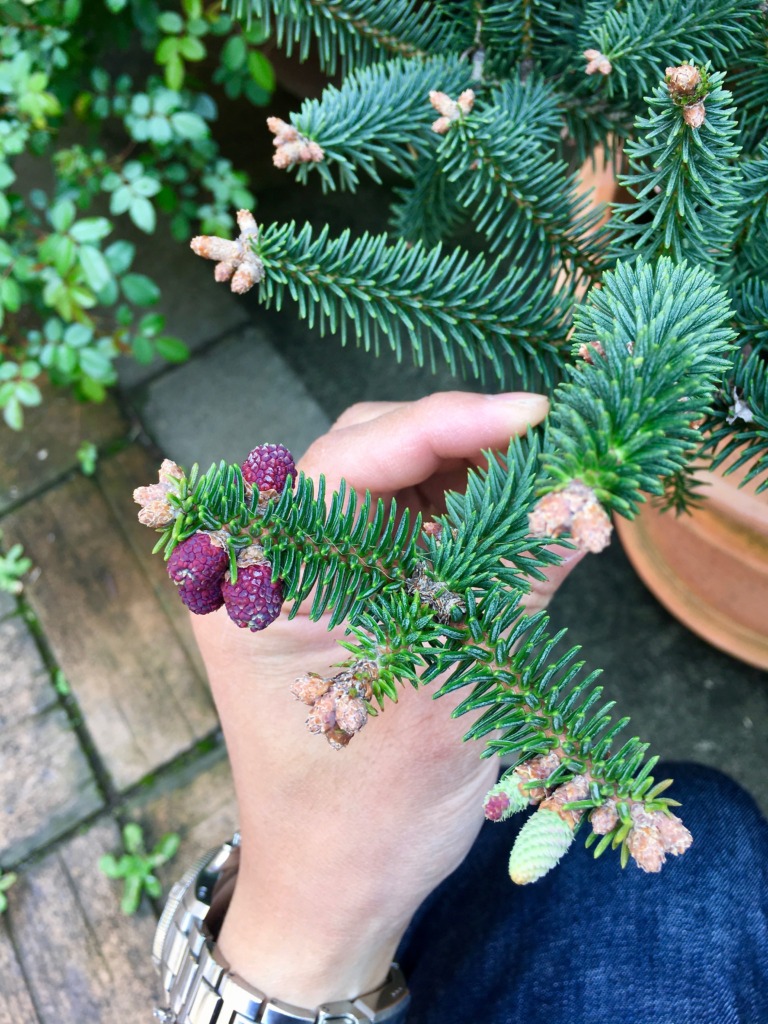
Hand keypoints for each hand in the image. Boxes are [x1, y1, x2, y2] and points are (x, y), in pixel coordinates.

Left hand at [190, 391, 581, 1007]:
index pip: (343, 465)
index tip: (530, 415)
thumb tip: (574, 502)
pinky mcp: (358, 585)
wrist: (336, 892)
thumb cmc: (358, 828)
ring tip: (545, 487)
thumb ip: (502, 601)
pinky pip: (418, 518)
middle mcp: (273, 560)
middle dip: (465, 441)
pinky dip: (474, 509)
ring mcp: (316, 569)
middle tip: (553, 451)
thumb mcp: (436, 715)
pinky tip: (520, 522)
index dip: (440, 425)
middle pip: (369, 450)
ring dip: (475, 470)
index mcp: (253, 585)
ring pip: (400, 474)